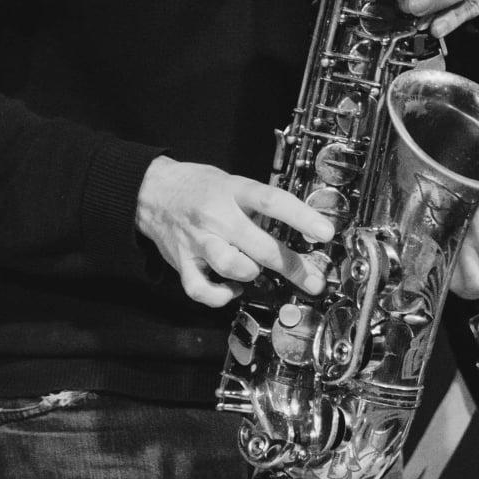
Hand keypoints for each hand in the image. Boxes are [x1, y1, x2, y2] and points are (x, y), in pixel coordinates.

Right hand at [135, 158, 334, 308]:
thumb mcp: (233, 182)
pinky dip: (220, 297)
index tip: (326, 232)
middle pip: (260, 245)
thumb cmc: (201, 188)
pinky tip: (231, 290)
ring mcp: (197, 241)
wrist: (152, 191)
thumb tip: (302, 226)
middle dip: (292, 266)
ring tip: (255, 269)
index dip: (301, 217)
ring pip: (232, 267)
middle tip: (313, 281)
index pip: (272, 201)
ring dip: (251, 273)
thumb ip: (259, 203)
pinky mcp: (182, 263)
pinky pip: (202, 290)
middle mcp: (216, 217)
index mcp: (233, 191)